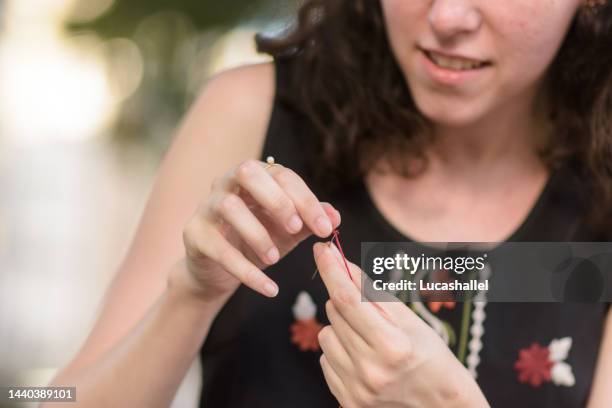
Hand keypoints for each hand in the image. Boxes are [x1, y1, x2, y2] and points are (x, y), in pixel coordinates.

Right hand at [180, 159, 340, 302]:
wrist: (219, 271)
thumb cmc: (256, 241)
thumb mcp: (288, 231)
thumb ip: (310, 221)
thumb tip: (335, 217)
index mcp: (254, 176)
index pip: (281, 175)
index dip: (306, 200)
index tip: (325, 227)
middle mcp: (226, 183)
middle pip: (248, 172)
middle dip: (277, 200)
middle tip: (297, 229)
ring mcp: (206, 207)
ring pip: (229, 207)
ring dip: (258, 234)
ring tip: (276, 259)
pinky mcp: (194, 235)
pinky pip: (219, 249)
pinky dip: (246, 271)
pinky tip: (269, 288)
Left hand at [313, 243, 488, 407]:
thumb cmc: (432, 358)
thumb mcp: (410, 320)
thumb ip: (373, 293)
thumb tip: (343, 264)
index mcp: (392, 346)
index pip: (348, 298)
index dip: (331, 269)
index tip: (321, 249)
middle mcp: (370, 370)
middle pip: (334, 314)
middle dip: (344, 301)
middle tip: (367, 310)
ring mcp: (356, 390)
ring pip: (325, 336)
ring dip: (340, 328)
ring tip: (368, 340)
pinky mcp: (347, 402)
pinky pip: (325, 362)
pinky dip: (339, 353)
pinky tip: (362, 359)